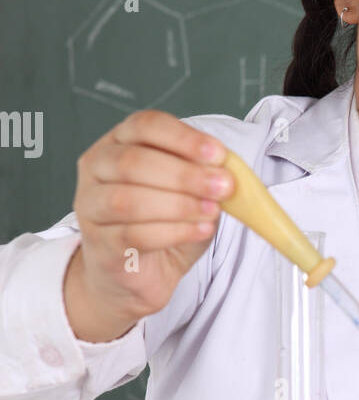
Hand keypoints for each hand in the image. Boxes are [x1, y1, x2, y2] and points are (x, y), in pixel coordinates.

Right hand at [65, 110, 232, 339]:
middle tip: (223, 186)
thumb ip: (203, 174)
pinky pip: (133, 235)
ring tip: (211, 211)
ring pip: (129, 200)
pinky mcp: (99, 244)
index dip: (183, 138)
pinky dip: (173, 232)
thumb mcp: (188, 191)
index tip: (218, 154)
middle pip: (134, 162)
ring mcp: (90, 207)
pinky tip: (199, 231)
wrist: (138, 274)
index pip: (145, 125)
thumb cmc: (162, 223)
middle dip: (185, 174)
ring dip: (178, 204)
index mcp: (119, 142)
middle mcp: (97, 168)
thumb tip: (227, 169)